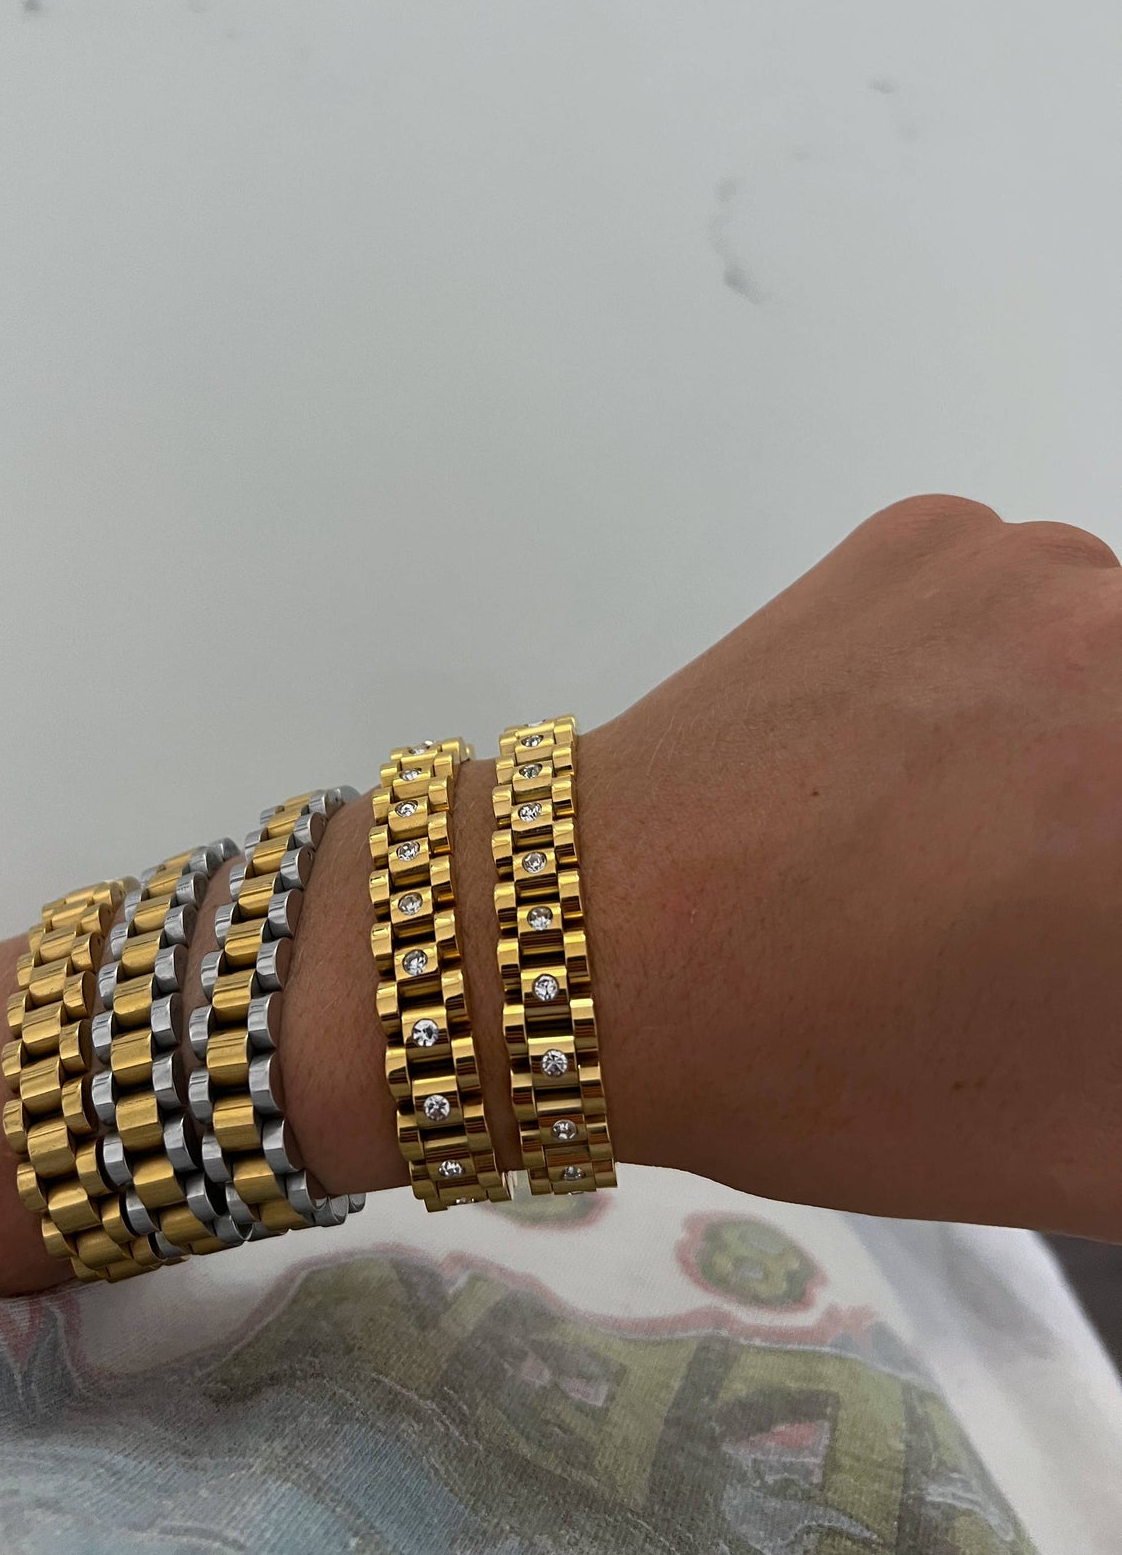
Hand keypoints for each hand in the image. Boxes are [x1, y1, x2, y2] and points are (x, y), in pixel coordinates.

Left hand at [579, 493, 1121, 1235]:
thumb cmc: (848, 1068)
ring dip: (1105, 737)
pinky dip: (1012, 670)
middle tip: (1063, 891)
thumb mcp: (1095, 1133)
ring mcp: (1033, 558)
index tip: (1091, 920)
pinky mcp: (925, 528)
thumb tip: (1117, 928)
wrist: (593, 941)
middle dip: (1117, 831)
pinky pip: (1031, 598)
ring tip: (988, 837)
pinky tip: (917, 754)